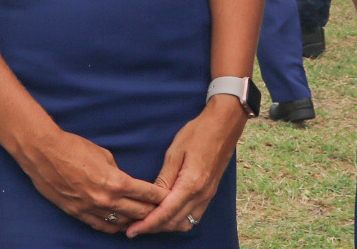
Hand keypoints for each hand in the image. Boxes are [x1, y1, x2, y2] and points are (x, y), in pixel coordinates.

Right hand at [14, 127, 169, 233]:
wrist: (44, 153)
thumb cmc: (74, 148)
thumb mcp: (104, 154)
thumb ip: (117, 172)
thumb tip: (124, 182)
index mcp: (116, 182)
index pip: (146, 194)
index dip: (160, 197)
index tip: (170, 197)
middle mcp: (107, 200)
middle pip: (138, 212)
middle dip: (153, 212)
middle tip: (163, 212)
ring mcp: (91, 209)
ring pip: (121, 223)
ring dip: (134, 222)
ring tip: (145, 221)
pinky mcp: (78, 213)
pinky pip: (102, 226)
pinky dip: (114, 227)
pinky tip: (122, 226)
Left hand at [126, 95, 246, 235]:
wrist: (224, 125)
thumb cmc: (197, 133)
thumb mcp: (175, 152)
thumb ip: (164, 178)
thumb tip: (153, 198)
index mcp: (191, 184)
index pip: (166, 213)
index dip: (147, 224)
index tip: (132, 231)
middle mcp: (201, 195)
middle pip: (175, 222)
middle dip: (154, 228)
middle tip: (135, 228)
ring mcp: (208, 196)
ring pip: (186, 222)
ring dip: (167, 226)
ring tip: (148, 221)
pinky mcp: (210, 193)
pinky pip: (194, 215)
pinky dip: (178, 219)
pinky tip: (166, 214)